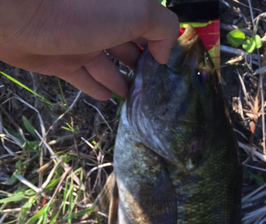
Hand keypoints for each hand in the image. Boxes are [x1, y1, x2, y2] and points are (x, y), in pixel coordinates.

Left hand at [0, 0, 178, 99]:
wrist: (20, 16)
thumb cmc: (80, 8)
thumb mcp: (135, 9)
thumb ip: (161, 26)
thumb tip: (163, 53)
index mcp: (122, 5)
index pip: (149, 24)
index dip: (161, 45)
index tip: (170, 69)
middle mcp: (104, 21)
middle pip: (130, 47)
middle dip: (143, 67)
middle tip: (156, 89)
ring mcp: (83, 42)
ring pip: (109, 66)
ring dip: (123, 81)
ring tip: (137, 98)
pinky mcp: (63, 61)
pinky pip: (86, 78)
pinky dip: (98, 87)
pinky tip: (109, 97)